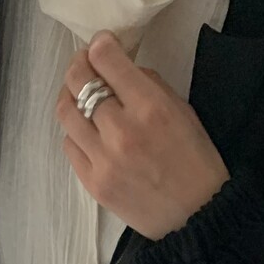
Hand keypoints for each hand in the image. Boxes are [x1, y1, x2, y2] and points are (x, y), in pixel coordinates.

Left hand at [56, 30, 230, 241]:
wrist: (197, 218)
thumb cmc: (196, 161)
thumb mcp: (183, 111)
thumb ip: (149, 85)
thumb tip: (120, 67)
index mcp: (150, 107)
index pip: (106, 60)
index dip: (99, 45)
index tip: (101, 45)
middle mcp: (121, 131)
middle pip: (78, 81)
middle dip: (79, 64)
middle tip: (85, 64)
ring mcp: (103, 159)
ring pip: (66, 113)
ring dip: (70, 97)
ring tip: (80, 97)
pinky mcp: (92, 183)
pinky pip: (70, 146)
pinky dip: (75, 132)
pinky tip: (88, 132)